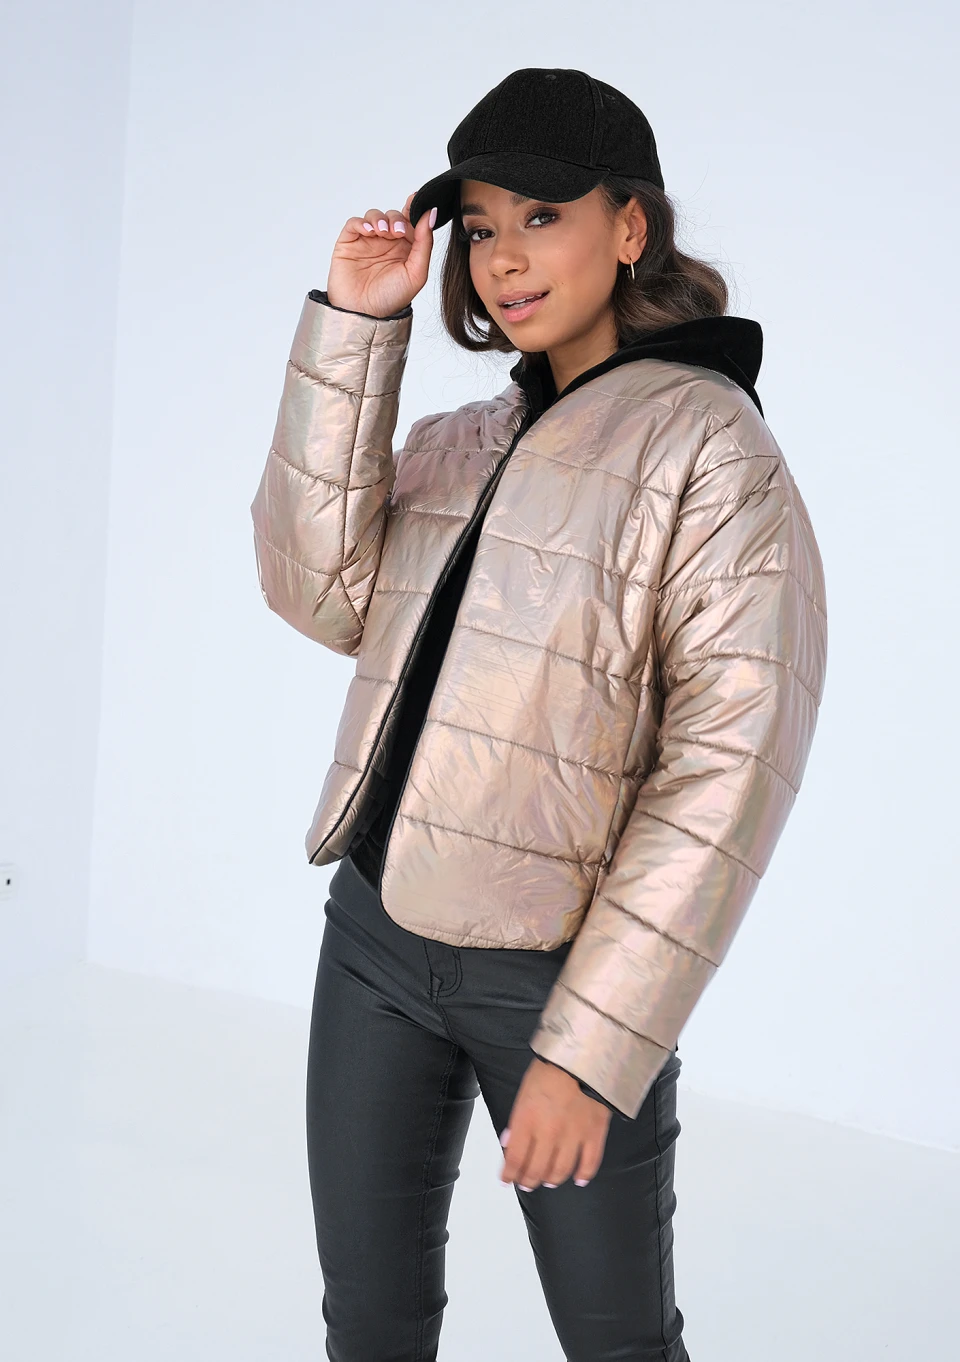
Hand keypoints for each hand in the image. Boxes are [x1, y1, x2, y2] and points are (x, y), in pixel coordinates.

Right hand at [326, 192, 435, 318]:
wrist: (364, 314)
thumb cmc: (391, 299)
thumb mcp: (416, 272)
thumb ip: (425, 243)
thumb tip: (431, 213)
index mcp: (406, 249)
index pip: (411, 221)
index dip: (414, 208)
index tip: (416, 200)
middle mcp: (387, 243)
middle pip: (394, 215)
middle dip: (397, 218)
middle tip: (397, 231)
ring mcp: (368, 241)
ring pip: (375, 216)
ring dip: (380, 219)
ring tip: (383, 232)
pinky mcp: (349, 242)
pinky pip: (355, 223)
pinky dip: (362, 222)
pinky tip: (369, 231)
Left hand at [499, 1056, 611, 1190]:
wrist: (585, 1055)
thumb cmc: (553, 1066)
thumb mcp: (525, 1088)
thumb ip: (517, 1119)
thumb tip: (508, 1140)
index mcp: (527, 1119)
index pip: (514, 1158)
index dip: (509, 1174)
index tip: (506, 1179)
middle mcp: (548, 1132)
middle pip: (536, 1170)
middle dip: (528, 1180)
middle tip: (526, 1182)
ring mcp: (573, 1136)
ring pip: (560, 1171)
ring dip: (551, 1180)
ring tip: (548, 1181)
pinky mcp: (594, 1134)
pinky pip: (589, 1164)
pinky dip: (583, 1175)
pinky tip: (578, 1179)